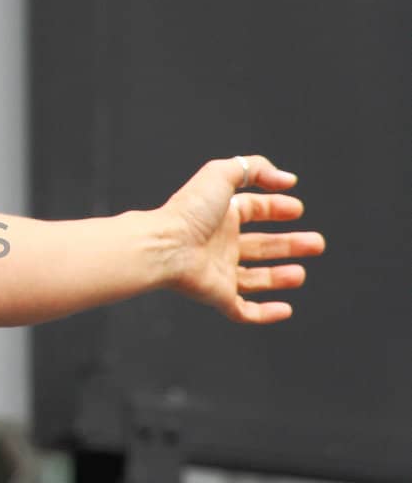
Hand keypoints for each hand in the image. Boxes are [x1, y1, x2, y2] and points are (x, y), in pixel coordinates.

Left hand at [159, 155, 325, 323]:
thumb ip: (255, 169)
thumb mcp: (221, 175)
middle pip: (261, 245)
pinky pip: (244, 311)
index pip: (253, 210)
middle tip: (316, 243)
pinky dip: (266, 313)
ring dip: (280, 277)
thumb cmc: (188, 212)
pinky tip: (285, 308)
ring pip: (255, 279)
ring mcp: (219, 272)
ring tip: (299, 274)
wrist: (164, 247)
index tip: (297, 209)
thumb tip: (287, 179)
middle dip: (289, 245)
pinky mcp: (218, 296)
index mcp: (220, 216)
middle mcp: (220, 244)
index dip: (276, 208)